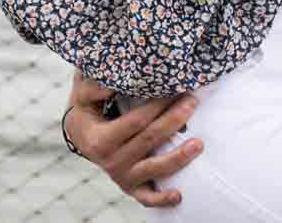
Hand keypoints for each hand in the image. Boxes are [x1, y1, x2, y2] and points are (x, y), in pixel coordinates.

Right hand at [64, 71, 201, 207]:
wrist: (82, 136)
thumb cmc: (87, 111)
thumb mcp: (83, 97)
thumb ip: (94, 87)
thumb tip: (113, 83)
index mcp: (100, 140)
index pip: (134, 121)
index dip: (156, 105)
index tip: (173, 88)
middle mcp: (111, 162)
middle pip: (149, 140)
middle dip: (174, 120)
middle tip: (192, 101)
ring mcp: (122, 177)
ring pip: (155, 169)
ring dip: (179, 157)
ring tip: (199, 143)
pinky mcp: (131, 189)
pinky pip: (148, 198)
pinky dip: (163, 199)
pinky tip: (179, 195)